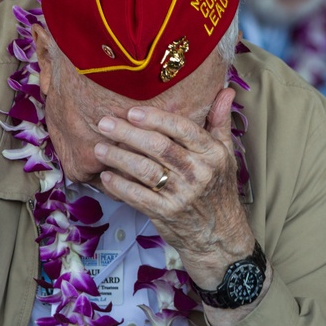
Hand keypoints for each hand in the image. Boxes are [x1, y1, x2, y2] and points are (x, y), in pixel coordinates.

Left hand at [94, 87, 256, 291]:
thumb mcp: (226, 155)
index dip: (156, 119)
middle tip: (104, 123)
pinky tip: (106, 177)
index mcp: (212, 154)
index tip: (133, 111)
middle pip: (159, 147)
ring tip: (99, 148)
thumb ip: (220, 122)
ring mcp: (182, 195)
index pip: (183, 129)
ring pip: (145, 170)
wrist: (219, 235)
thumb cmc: (218, 190)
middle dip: (128, 133)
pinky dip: (120, 186)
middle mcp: (198, 173)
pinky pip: (138, 196)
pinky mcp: (166, 213)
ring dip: (118, 157)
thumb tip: (225, 91)